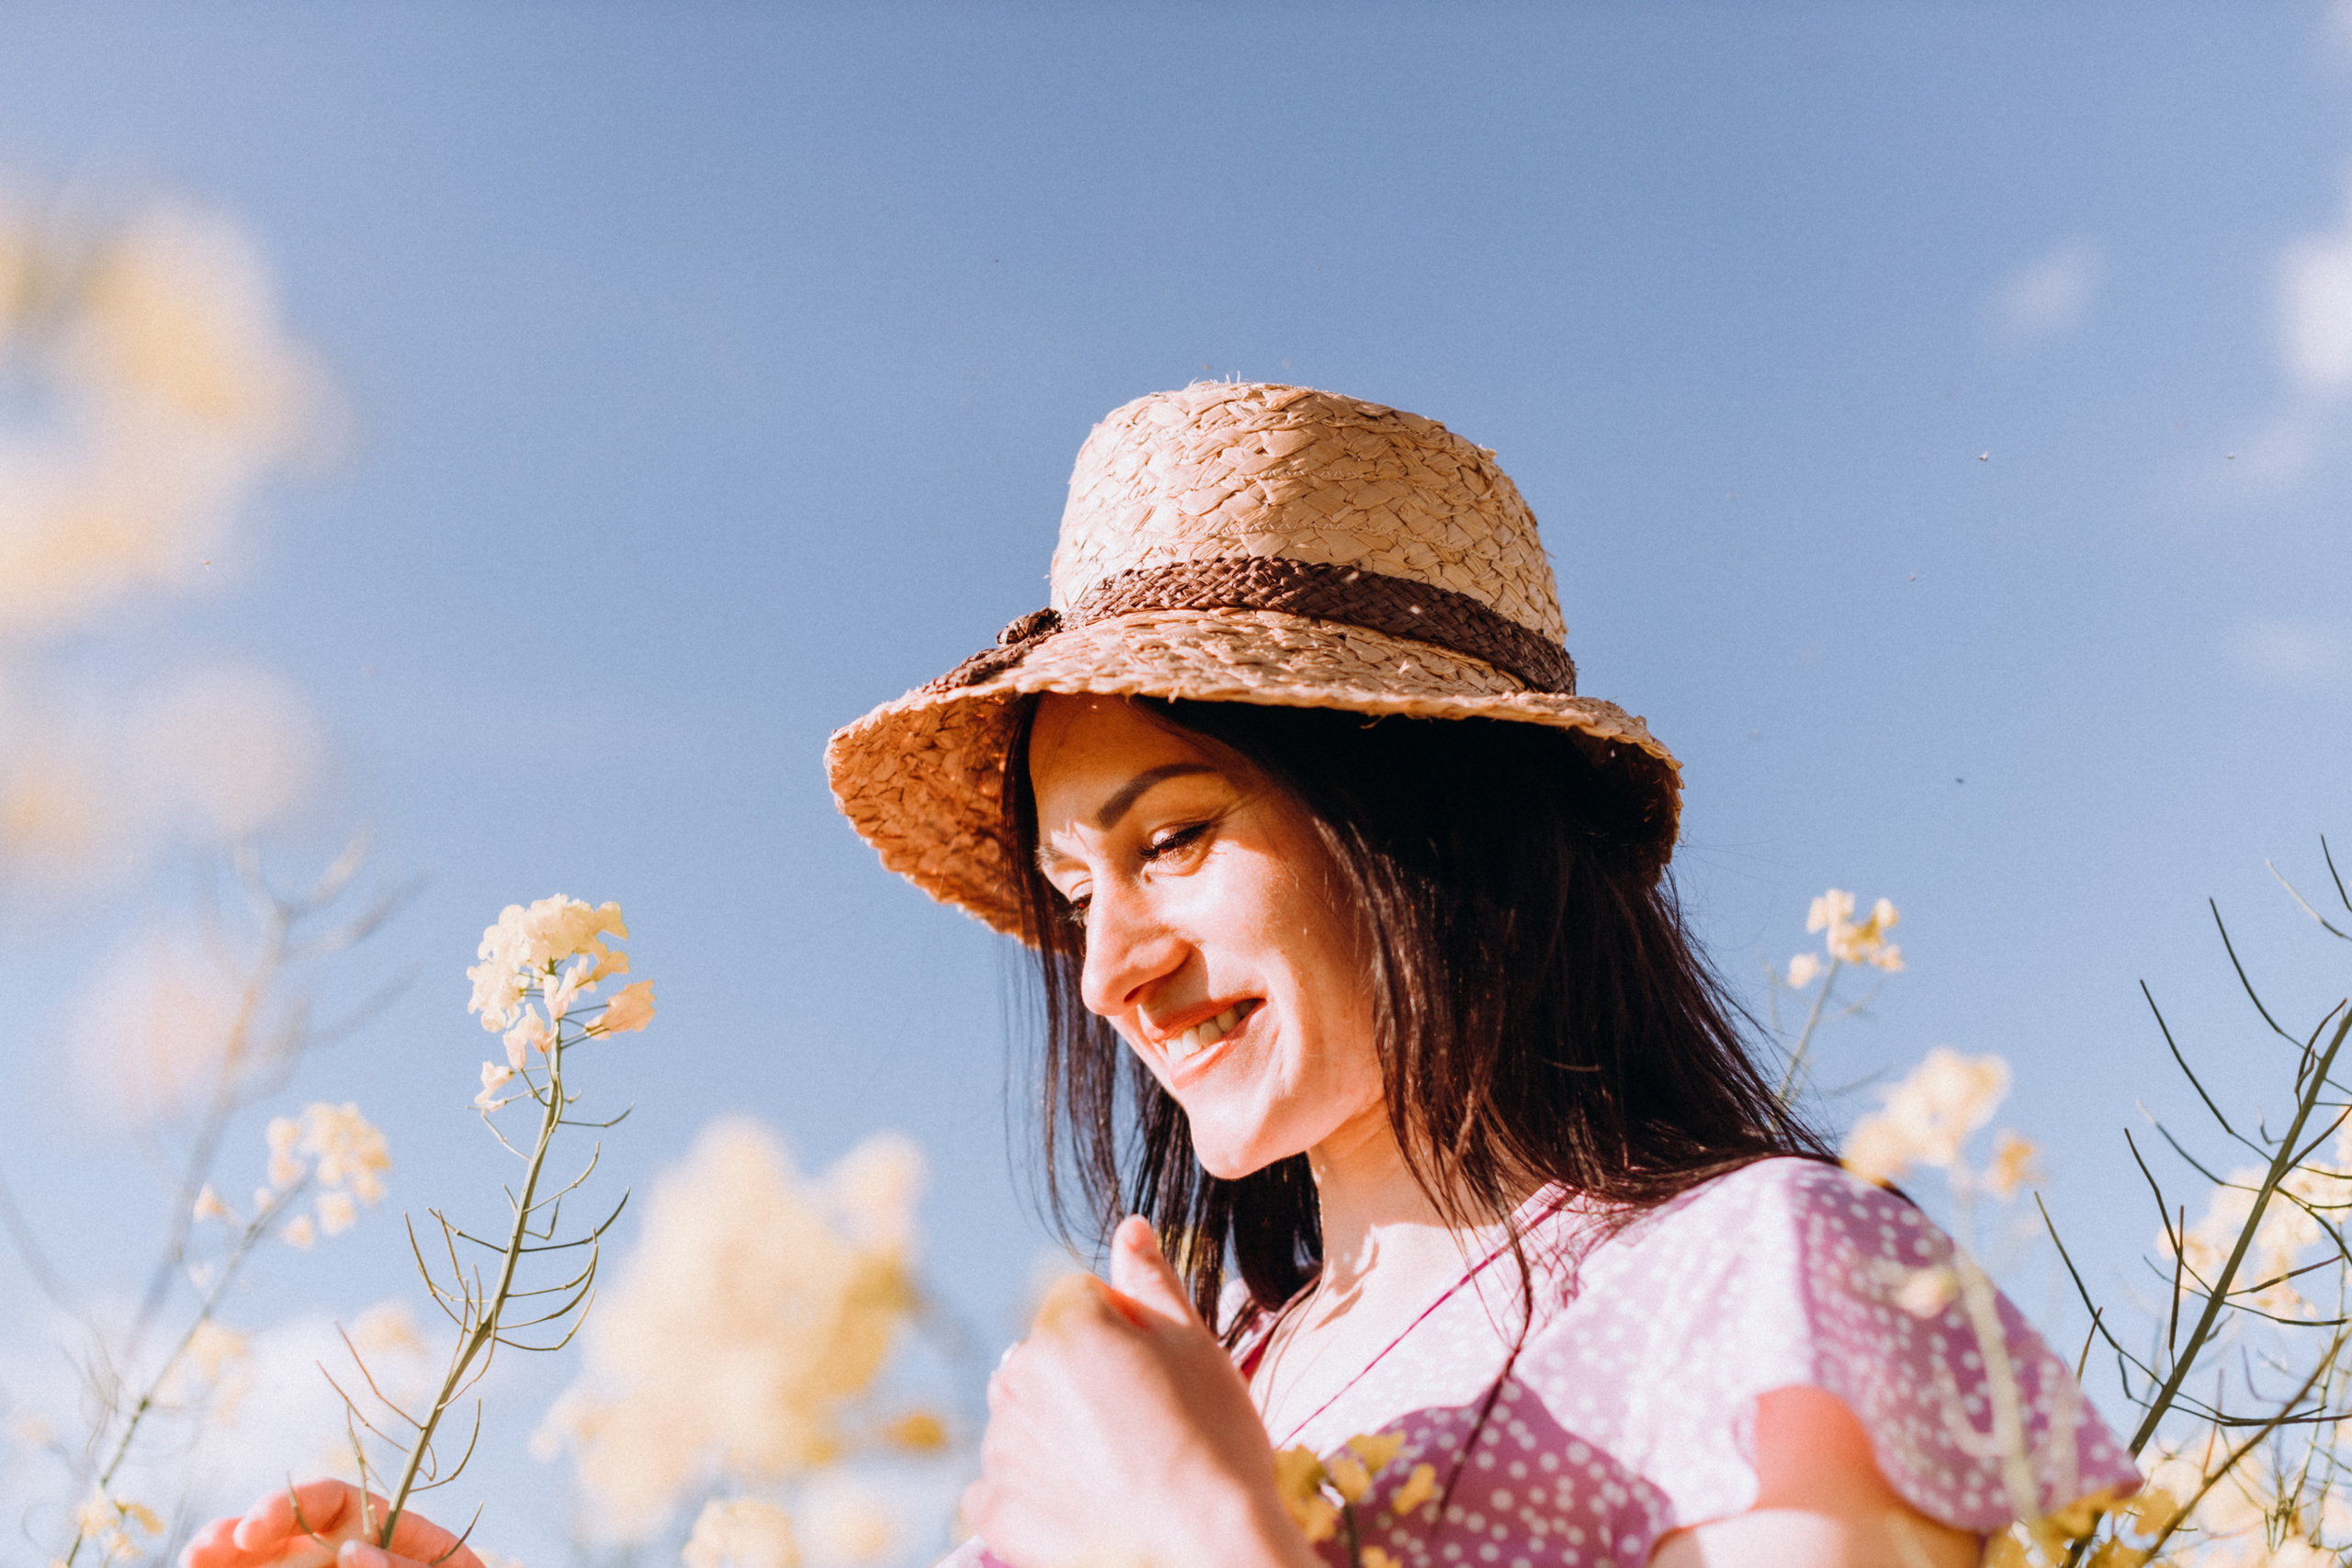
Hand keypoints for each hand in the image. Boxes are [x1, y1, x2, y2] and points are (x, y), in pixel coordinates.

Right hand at [181, 1480, 487, 1567]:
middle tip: (203, 1550)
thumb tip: (354, 1548)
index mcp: (399, 1542)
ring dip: (221, 1562)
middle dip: (238, 1535)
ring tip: (193, 1562)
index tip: (252, 1526)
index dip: (293, 1504)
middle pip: (285, 1535)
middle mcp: (349, 1560)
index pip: (341, 1504)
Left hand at [962, 1217, 1316, 1567]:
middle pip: (1047, 1355)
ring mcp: (1002, 1445)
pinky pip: (1002, 1481)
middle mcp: (1018, 1377)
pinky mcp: (995, 1508)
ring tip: (1118, 1470)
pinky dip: (1034, 1490)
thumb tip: (1129, 1224)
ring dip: (1058, 1432)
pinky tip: (1083, 1503)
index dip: (1125, 1330)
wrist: (1205, 1549)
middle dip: (1083, 1378)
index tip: (1156, 1374)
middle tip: (1143, 1425)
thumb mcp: (1197, 1346)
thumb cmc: (1214, 1442)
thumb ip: (1152, 1281)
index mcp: (1067, 1327)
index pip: (1082, 1298)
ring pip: (1026, 1415)